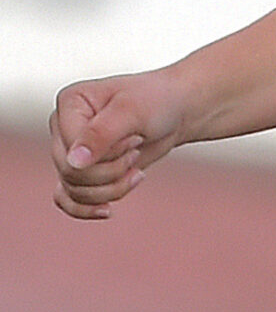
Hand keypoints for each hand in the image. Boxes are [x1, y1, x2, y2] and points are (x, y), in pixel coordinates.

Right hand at [49, 71, 190, 219]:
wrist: (176, 110)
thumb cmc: (158, 101)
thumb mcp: (133, 111)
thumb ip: (102, 134)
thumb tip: (73, 162)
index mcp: (70, 103)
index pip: (71, 150)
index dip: (107, 154)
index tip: (135, 137)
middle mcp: (63, 127)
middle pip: (71, 173)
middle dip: (112, 171)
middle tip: (136, 150)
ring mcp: (71, 150)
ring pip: (74, 189)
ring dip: (111, 187)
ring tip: (135, 168)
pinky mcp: (82, 169)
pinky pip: (68, 199)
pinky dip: (88, 208)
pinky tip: (108, 210)